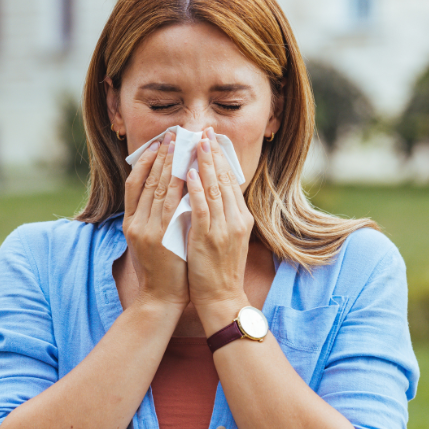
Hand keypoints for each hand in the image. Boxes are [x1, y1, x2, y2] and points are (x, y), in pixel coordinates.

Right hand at [123, 129, 188, 308]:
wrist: (161, 297)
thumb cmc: (162, 269)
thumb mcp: (151, 240)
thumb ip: (155, 217)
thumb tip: (169, 190)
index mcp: (130, 222)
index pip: (134, 183)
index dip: (145, 161)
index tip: (158, 143)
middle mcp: (135, 222)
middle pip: (147, 180)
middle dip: (161, 155)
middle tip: (173, 134)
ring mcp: (146, 229)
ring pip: (158, 188)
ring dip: (171, 163)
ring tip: (181, 144)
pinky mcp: (159, 237)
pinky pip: (170, 205)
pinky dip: (179, 186)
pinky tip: (188, 171)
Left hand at [184, 129, 254, 333]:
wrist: (221, 298)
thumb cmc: (219, 270)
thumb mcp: (227, 237)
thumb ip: (222, 215)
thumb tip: (209, 191)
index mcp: (241, 218)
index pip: (230, 181)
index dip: (220, 158)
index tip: (212, 139)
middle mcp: (235, 219)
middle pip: (223, 179)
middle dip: (213, 153)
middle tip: (204, 131)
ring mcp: (223, 228)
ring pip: (213, 188)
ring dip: (203, 164)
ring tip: (195, 143)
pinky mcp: (208, 238)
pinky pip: (201, 208)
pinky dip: (195, 189)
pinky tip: (188, 174)